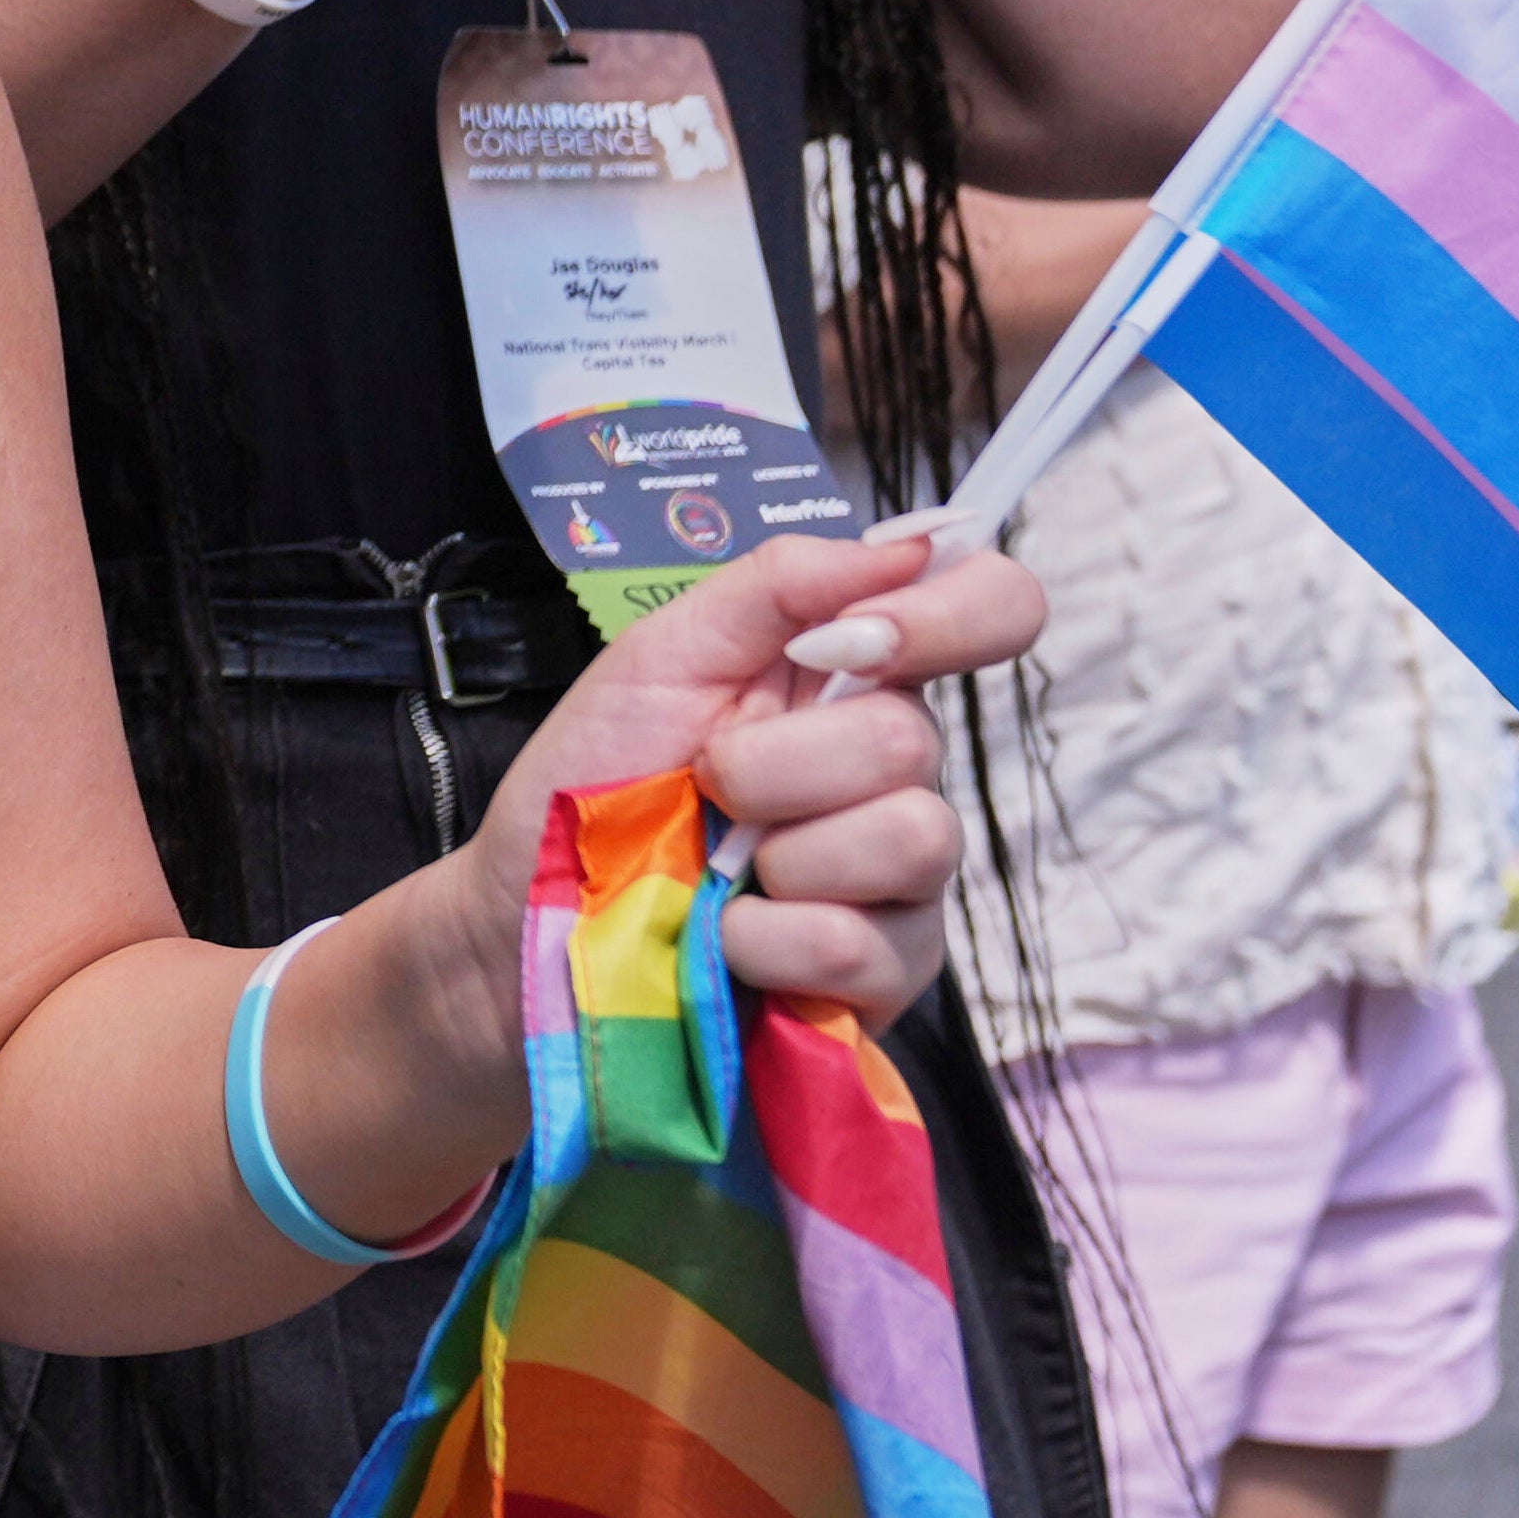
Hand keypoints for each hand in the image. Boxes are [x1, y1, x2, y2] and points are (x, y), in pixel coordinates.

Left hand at [446, 531, 1046, 1030]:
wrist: (526, 912)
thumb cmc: (597, 778)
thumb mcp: (663, 654)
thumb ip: (782, 585)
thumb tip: (916, 541)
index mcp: (857, 675)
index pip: (992, 610)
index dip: (953, 614)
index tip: (855, 642)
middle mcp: (899, 770)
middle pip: (914, 737)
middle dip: (774, 763)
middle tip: (707, 785)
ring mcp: (902, 880)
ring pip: (911, 837)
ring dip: (779, 853)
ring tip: (719, 868)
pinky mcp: (884, 976)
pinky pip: (858, 943)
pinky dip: (764, 938)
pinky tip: (726, 937)